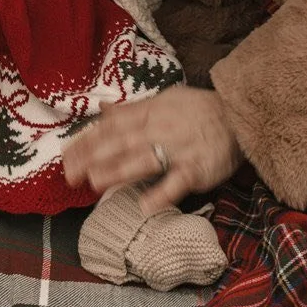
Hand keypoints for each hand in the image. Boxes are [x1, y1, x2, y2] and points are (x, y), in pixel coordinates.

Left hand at [62, 86, 242, 214]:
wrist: (240, 116)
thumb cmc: (197, 110)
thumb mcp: (164, 100)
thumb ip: (132, 109)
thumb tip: (102, 109)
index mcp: (150, 111)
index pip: (112, 125)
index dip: (88, 139)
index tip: (66, 155)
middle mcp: (161, 128)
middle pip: (122, 142)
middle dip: (94, 156)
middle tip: (70, 173)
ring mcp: (179, 148)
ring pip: (144, 160)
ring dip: (119, 171)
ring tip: (95, 182)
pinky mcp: (197, 168)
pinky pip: (178, 181)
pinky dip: (162, 194)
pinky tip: (144, 206)